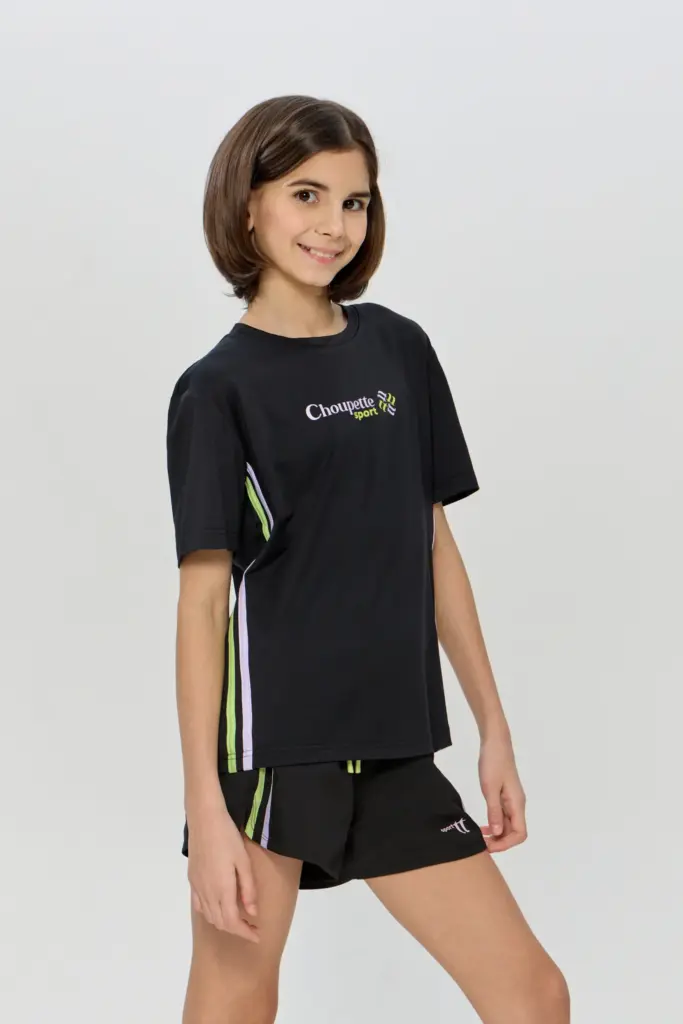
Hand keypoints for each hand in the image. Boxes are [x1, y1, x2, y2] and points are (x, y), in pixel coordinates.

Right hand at [186, 797, 259, 942]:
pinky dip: (210, 913)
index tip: (257, 935)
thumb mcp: (243, 861)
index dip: (245, 932)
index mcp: (222, 890)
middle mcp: (208, 893)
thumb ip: (248, 889)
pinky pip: (200, 905)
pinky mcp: (192, 879)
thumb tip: (252, 913)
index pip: (233, 922)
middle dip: (237, 929)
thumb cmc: (228, 837)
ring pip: (209, 916)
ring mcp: (198, 887)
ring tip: (239, 919)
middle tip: (252, 927)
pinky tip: (219, 907)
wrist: (204, 819)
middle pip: (221, 922)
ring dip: (224, 923)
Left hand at [478, 733, 527, 852]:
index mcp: (517, 803)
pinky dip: (495, 823)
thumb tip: (498, 833)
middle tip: (481, 843)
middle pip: (515, 832)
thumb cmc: (493, 763)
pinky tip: (484, 824)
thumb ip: (494, 811)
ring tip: (481, 836)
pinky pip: (504, 816)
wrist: (495, 742)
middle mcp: (517, 804)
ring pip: (509, 825)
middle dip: (500, 841)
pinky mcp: (505, 795)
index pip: (520, 834)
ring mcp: (512, 800)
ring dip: (497, 834)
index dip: (506, 844)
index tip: (488, 845)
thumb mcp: (490, 788)